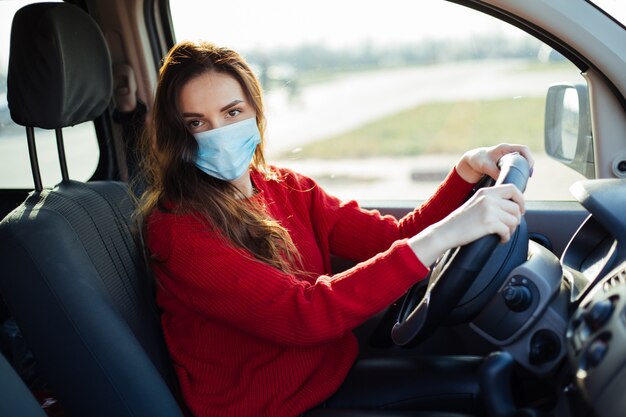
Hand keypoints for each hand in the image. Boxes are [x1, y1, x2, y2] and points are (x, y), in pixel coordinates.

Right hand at [409, 184, 523, 265]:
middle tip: (508, 227)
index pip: (513, 189)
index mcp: (486, 192)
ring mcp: (489, 210)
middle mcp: (489, 198)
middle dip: (515, 220)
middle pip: (516, 208)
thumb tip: (512, 207)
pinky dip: (505, 238)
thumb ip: (491, 201)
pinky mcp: (489, 223)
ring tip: (502, 233)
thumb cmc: (460, 222)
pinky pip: (507, 231)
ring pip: (514, 220)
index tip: (519, 210)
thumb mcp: (476, 203)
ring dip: (511, 230)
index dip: (520, 200)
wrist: (446, 232)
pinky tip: (499, 239)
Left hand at [455, 143, 534, 183]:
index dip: (529, 158)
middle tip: (528, 176)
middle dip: (529, 164)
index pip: (523, 149)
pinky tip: (519, 178)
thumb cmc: (477, 160)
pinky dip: (520, 170)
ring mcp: (508, 156)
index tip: (529, 168)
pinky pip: (517, 164)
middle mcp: (508, 151)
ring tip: (525, 178)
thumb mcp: (485, 166)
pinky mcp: (507, 162)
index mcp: (504, 148)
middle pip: (525, 155)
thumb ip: (495, 172)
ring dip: (525, 168)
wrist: (471, 161)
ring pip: (522, 160)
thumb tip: (504, 181)